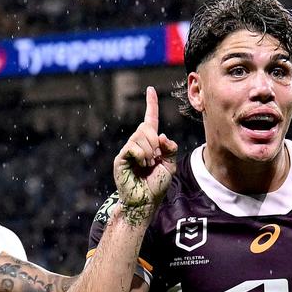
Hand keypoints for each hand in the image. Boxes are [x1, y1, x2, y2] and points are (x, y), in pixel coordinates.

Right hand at [114, 86, 177, 220]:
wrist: (145, 201)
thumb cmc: (157, 185)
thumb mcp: (170, 165)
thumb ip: (170, 148)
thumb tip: (161, 135)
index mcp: (150, 143)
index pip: (150, 119)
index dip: (151, 104)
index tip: (150, 90)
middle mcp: (137, 143)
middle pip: (146, 127)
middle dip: (155, 142)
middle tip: (155, 159)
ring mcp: (128, 150)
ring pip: (140, 137)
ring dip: (150, 152)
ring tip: (148, 165)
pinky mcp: (121, 158)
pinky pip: (133, 147)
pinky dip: (142, 156)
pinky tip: (141, 165)